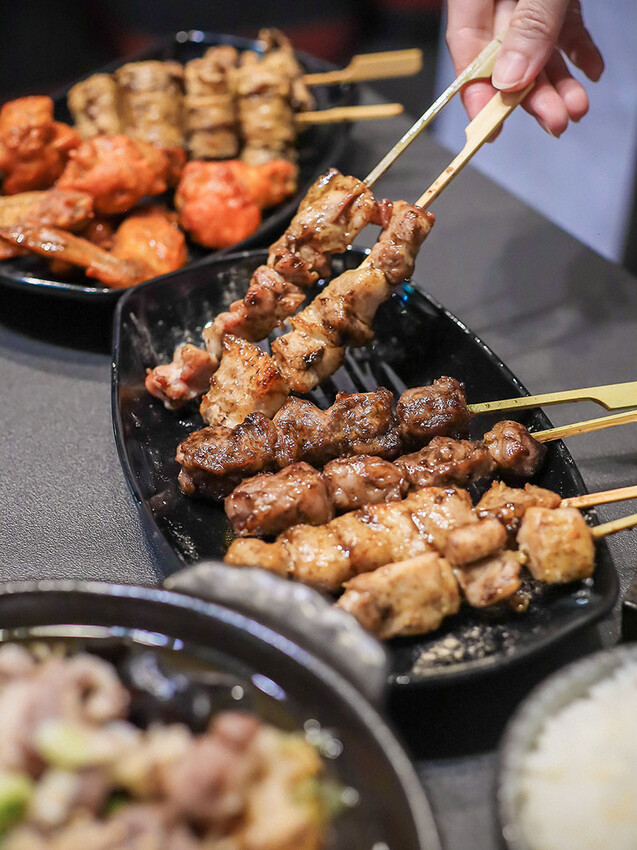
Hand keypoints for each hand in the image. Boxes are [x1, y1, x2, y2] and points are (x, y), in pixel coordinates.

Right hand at [445, 0, 603, 136]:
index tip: (491, 128)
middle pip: (505, 55)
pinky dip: (579, 51)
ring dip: (559, 82)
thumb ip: (529, 23)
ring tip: (577, 107)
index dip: (477, 92)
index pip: (466, 47)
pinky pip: (565, 27)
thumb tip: (511, 78)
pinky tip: (592, 71)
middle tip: (555, 121)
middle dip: (531, 93)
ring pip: (538, 47)